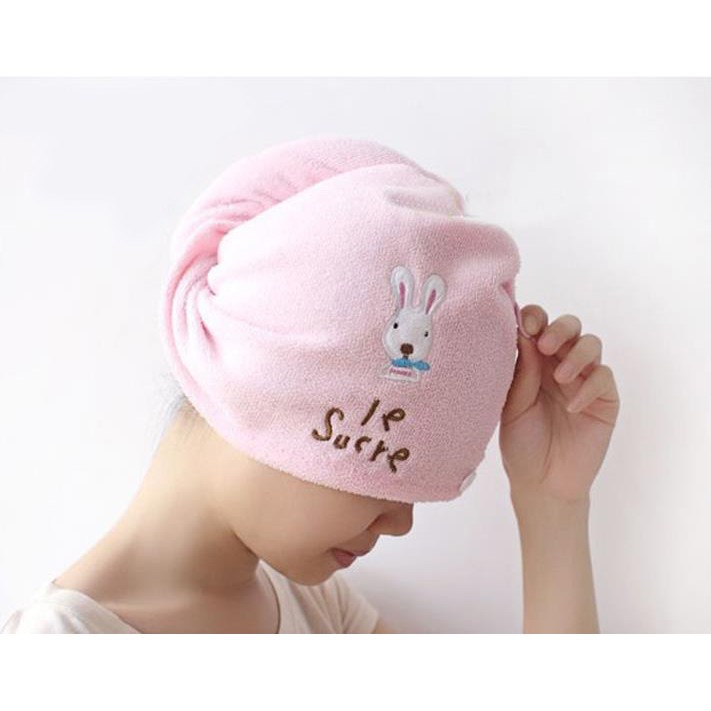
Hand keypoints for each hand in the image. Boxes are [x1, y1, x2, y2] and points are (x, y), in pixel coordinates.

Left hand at [499, 304, 620, 504]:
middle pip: (570, 326)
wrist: (541, 483)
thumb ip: (521, 372)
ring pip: (591, 344)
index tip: (525, 325)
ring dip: (576, 354)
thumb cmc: (521, 443)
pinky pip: (604, 378)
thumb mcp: (512, 405)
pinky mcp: (604, 400)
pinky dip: (589, 387)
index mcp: (533, 362)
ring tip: (560, 377)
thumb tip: (523, 333)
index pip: (538, 326)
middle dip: (559, 328)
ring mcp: (583, 381)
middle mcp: (559, 365)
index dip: (534, 317)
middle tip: (545, 344)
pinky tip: (572, 406)